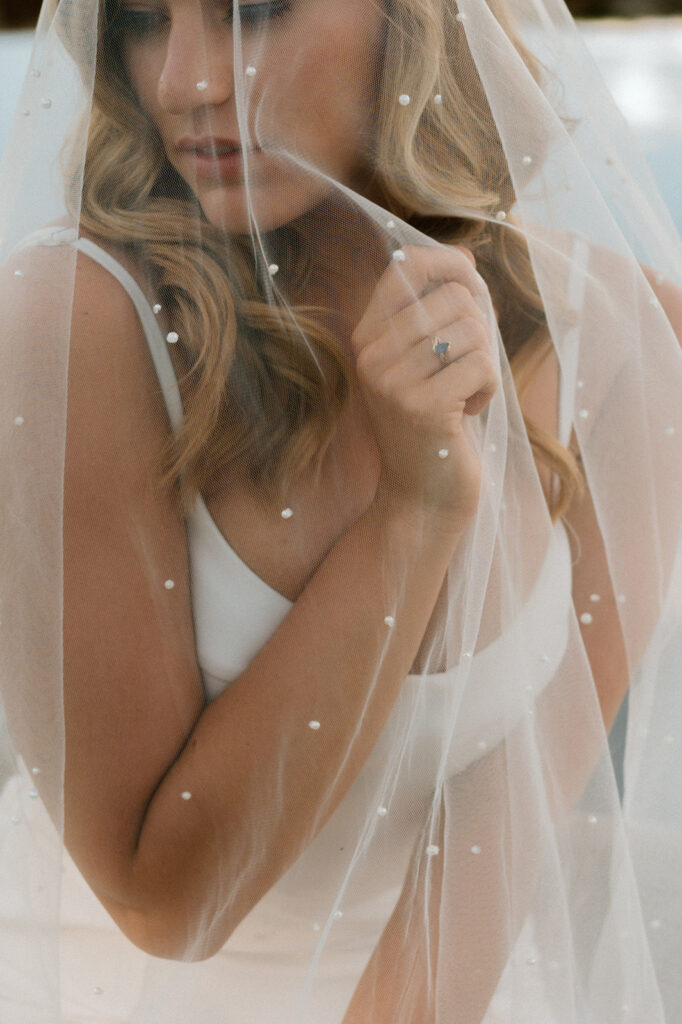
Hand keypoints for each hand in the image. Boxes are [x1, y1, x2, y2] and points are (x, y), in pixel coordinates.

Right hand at [351, 245, 497, 529]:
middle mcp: (371, 355)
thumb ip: (437, 312)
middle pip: (454, 298)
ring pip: (473, 330)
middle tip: (466, 368)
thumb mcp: (425, 361)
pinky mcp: (422, 408)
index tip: (472, 282)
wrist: (421, 496)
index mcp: (367, 337)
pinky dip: (487, 388)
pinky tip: (468, 412)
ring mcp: (392, 382)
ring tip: (463, 393)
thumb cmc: (435, 423)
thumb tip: (464, 256)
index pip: (406, 267)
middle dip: (479, 330)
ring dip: (484, 363)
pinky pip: (482, 365)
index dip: (449, 263)